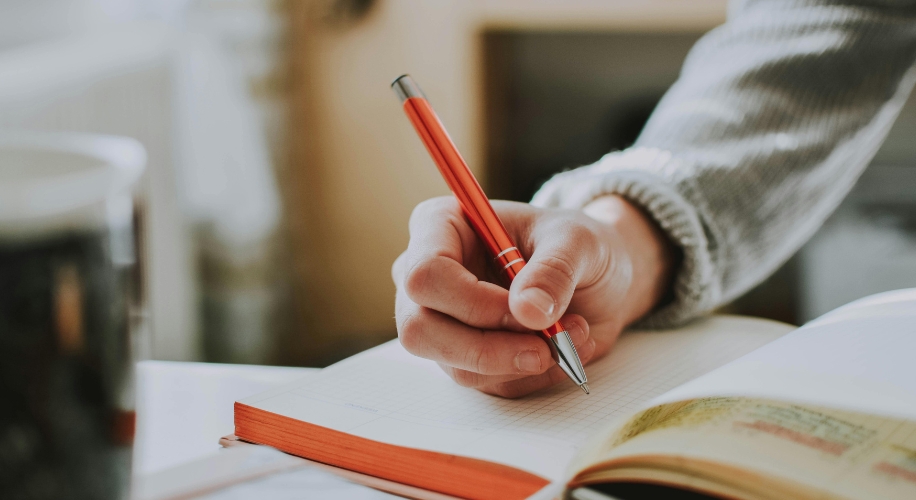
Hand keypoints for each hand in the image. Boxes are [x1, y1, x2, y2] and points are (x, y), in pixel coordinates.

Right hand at [392, 195, 674, 396]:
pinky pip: (487, 383)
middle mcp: (428, 277)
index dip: (471, 301)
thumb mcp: (578, 242)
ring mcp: (440, 321)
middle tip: (546, 346)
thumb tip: (528, 311)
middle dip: (488, 347)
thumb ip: (554, 270)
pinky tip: (562, 346)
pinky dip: (531, 373)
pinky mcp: (464, 357)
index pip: (424, 274)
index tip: (525, 310)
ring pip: (455, 365)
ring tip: (572, 333)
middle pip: (420, 329)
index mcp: (441, 226)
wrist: (597, 277)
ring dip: (521, 361)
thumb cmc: (576, 245)